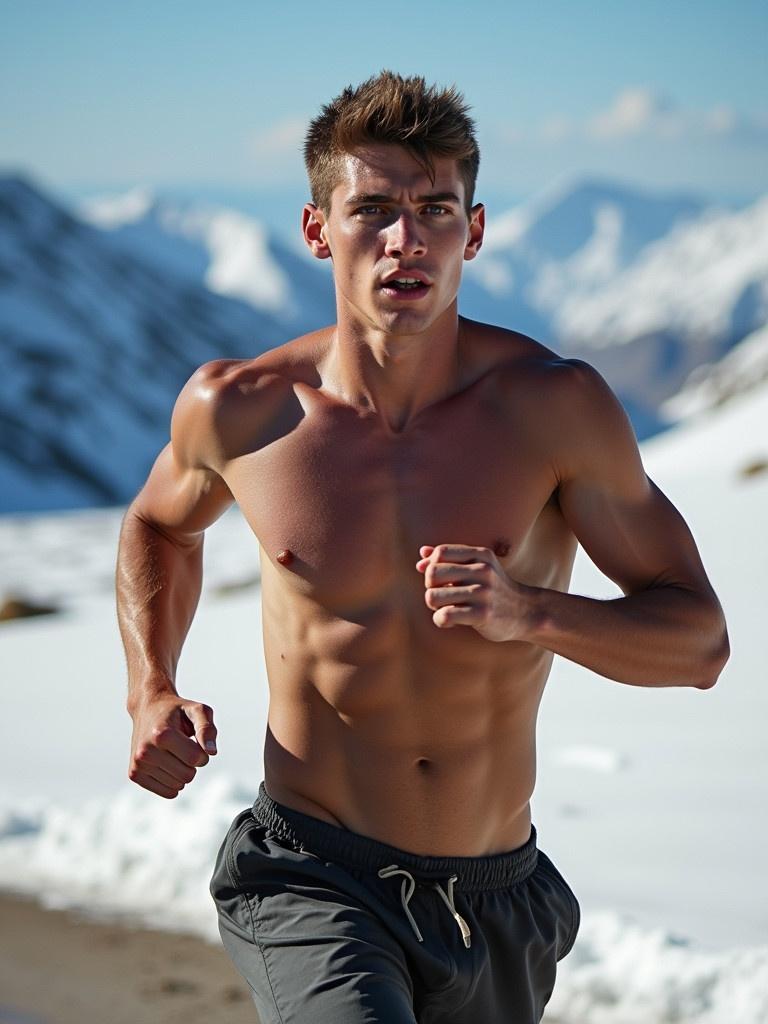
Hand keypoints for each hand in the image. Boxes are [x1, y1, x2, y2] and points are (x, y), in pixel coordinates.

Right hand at [128, 692, 216, 798]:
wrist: (148, 708)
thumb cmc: (178, 711)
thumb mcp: (198, 710)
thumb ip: (207, 729)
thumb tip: (211, 752)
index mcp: (162, 734)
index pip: (195, 759)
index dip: (203, 753)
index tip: (196, 742)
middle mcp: (146, 750)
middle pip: (187, 775)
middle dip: (193, 764)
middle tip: (184, 747)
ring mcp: (138, 764)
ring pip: (178, 786)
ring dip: (183, 772)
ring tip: (174, 753)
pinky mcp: (134, 774)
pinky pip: (168, 793)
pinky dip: (174, 782)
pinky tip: (168, 764)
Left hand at [416, 544, 532, 641]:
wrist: (526, 611)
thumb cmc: (495, 589)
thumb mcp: (479, 567)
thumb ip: (450, 559)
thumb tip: (421, 557)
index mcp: (480, 555)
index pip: (440, 552)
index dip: (433, 567)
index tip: (442, 580)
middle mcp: (482, 570)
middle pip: (432, 573)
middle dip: (431, 587)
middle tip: (443, 596)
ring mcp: (483, 592)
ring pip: (433, 596)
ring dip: (434, 606)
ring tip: (447, 608)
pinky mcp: (482, 614)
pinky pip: (444, 616)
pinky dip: (441, 620)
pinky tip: (451, 621)